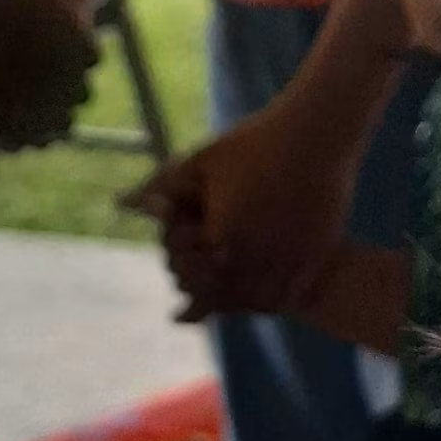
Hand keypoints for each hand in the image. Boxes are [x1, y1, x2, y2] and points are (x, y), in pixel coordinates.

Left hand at [124, 97, 352, 324]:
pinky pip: (294, 292)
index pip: (198, 288)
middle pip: (230, 300)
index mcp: (224, 236)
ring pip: (263, 302)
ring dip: (245, 306)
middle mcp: (259, 253)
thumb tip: (120, 202)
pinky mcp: (320, 251)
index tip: (181, 306)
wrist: (319, 129)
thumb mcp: (203, 161)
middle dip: (215, 305)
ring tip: (233, 301)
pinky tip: (265, 289)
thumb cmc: (256, 141)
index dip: (189, 298)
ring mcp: (293, 255)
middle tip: (203, 310)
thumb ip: (161, 189)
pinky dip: (276, 298)